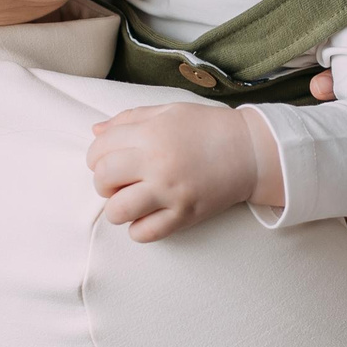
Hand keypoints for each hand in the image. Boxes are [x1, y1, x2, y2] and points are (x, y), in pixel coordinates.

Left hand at [88, 103, 277, 241]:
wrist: (250, 151)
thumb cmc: (207, 128)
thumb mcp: (168, 112)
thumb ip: (129, 119)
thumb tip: (95, 130)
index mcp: (151, 133)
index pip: (99, 149)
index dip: (97, 156)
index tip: (109, 159)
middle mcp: (158, 162)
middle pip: (103, 179)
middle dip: (104, 182)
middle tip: (120, 180)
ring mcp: (171, 192)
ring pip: (117, 211)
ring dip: (118, 208)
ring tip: (132, 200)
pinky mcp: (184, 216)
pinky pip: (143, 233)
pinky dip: (139, 228)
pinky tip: (149, 215)